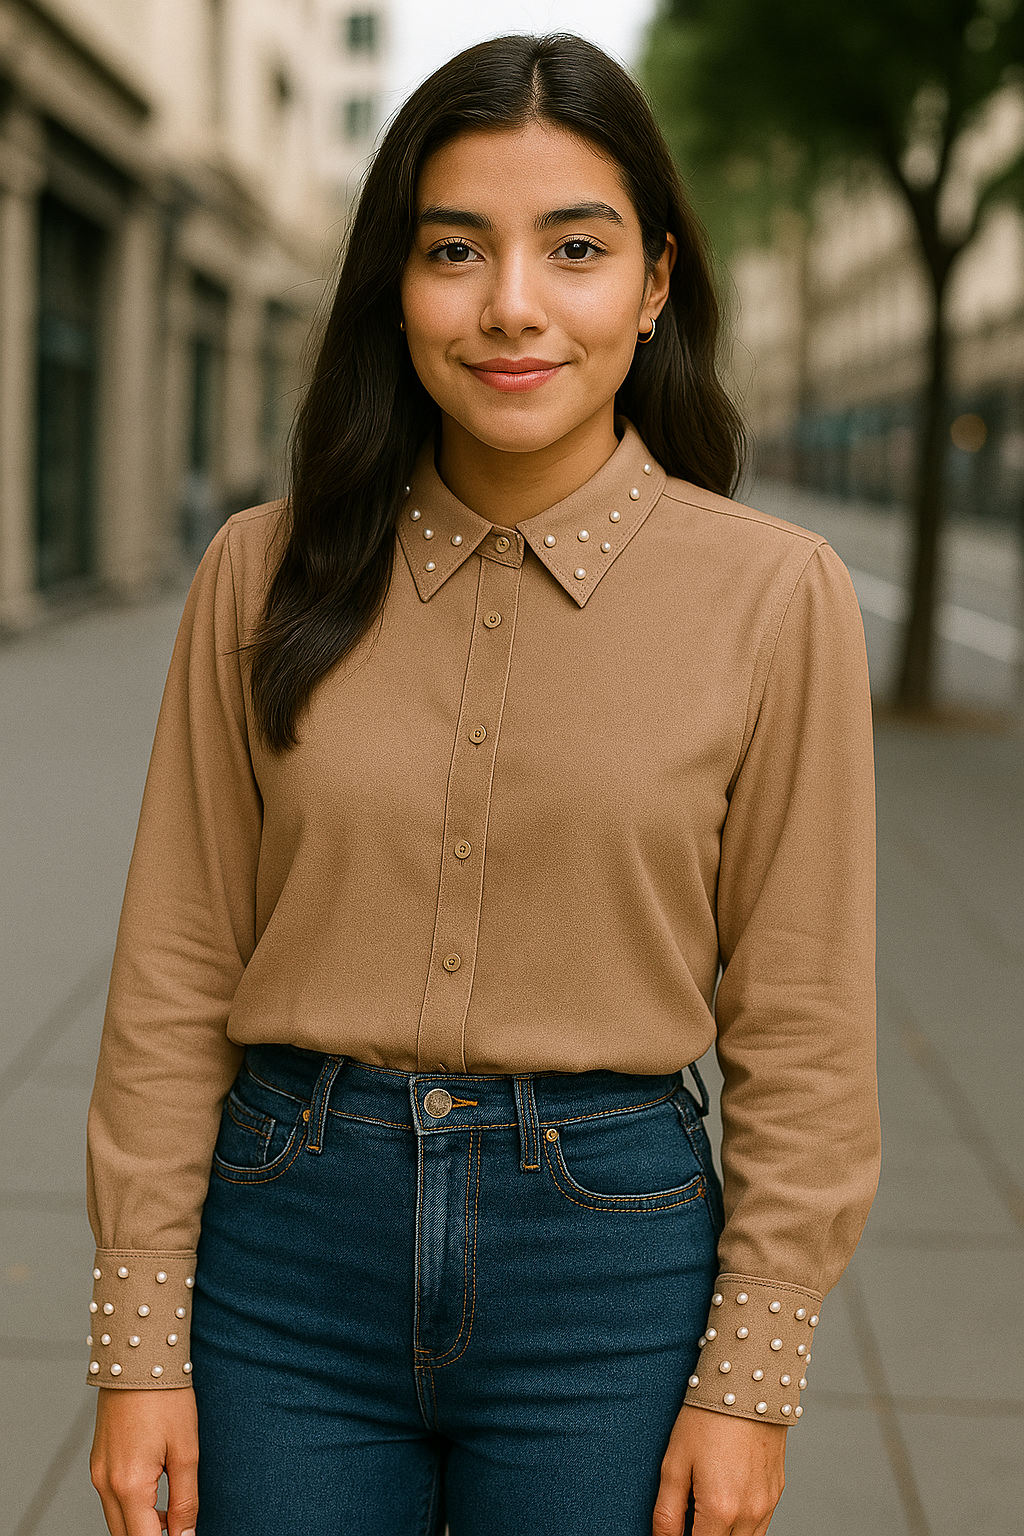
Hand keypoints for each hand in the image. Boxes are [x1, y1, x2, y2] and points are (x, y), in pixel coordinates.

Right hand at [90, 1387, 198, 1535]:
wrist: (137, 1358)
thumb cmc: (165, 1398)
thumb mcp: (186, 1450)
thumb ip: (185, 1500)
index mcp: (130, 1485)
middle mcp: (106, 1484)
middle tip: (178, 1528)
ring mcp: (98, 1473)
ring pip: (116, 1520)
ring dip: (141, 1525)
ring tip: (171, 1515)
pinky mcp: (98, 1461)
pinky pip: (111, 1499)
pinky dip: (131, 1507)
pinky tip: (154, 1496)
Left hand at [654, 1403, 786, 1535]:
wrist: (748, 1384)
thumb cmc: (707, 1418)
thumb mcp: (674, 1463)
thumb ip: (667, 1513)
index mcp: (721, 1510)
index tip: (675, 1531)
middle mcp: (750, 1515)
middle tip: (688, 1518)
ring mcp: (767, 1505)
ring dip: (723, 1535)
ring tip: (704, 1508)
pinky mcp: (776, 1492)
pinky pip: (759, 1526)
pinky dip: (741, 1525)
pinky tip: (725, 1500)